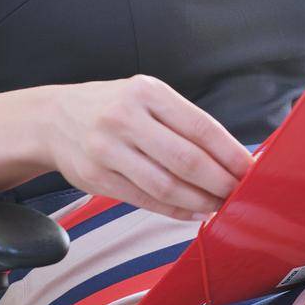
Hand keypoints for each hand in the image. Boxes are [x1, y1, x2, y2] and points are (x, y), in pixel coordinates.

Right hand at [47, 75, 253, 222]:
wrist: (53, 118)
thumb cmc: (112, 107)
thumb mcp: (146, 97)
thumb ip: (183, 123)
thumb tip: (231, 155)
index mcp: (147, 92)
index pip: (200, 127)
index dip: (230, 153)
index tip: (251, 169)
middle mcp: (126, 117)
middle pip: (186, 159)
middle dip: (220, 182)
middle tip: (239, 193)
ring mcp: (108, 149)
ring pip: (166, 185)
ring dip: (200, 200)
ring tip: (219, 205)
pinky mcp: (96, 177)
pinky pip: (145, 199)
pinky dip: (174, 210)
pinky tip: (193, 212)